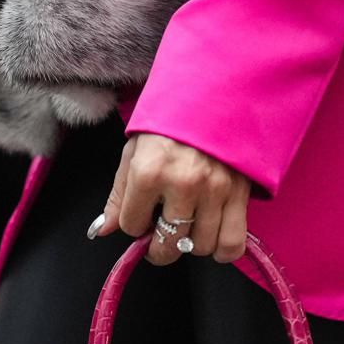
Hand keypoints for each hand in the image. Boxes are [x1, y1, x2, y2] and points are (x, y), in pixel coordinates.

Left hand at [89, 133, 250, 265]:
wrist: (215, 91)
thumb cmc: (172, 120)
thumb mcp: (136, 150)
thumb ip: (119, 194)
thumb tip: (103, 230)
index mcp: (149, 171)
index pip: (132, 225)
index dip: (134, 222)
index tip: (142, 213)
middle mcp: (182, 184)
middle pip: (167, 245)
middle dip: (159, 246)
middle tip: (162, 233)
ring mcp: (214, 191)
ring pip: (199, 248)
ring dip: (191, 245)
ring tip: (189, 229)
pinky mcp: (240, 194)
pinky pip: (232, 244)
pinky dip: (222, 251)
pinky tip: (213, 239)